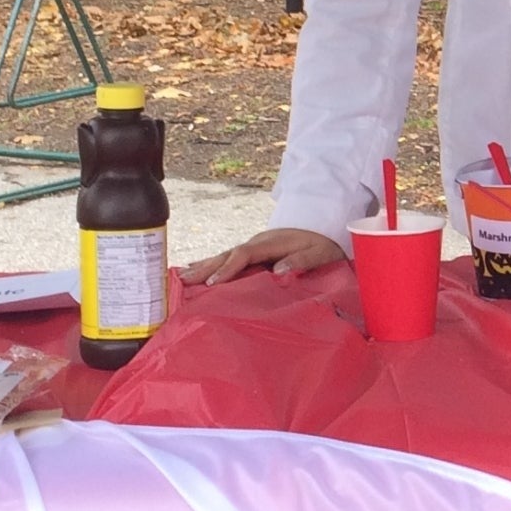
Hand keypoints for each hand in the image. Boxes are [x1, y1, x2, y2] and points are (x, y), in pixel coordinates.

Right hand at [181, 227, 345, 284]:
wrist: (327, 228)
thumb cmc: (325, 245)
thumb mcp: (321, 253)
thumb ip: (302, 260)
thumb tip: (279, 269)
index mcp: (272, 242)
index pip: (244, 254)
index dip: (228, 268)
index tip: (213, 283)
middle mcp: (258, 242)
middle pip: (227, 254)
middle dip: (206, 267)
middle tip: (184, 280)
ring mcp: (254, 245)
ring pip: (224, 255)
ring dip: (204, 266)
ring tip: (182, 277)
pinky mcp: (254, 251)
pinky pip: (229, 257)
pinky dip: (211, 263)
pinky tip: (195, 268)